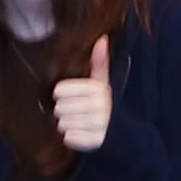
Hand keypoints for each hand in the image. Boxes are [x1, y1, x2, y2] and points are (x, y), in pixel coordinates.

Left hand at [48, 39, 112, 156]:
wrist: (121, 133)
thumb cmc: (103, 104)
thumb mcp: (102, 83)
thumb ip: (99, 62)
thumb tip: (102, 39)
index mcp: (97, 88)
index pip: (59, 91)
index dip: (62, 95)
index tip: (74, 98)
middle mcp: (100, 105)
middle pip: (59, 109)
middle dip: (65, 112)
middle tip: (78, 113)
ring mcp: (99, 124)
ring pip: (62, 124)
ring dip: (68, 125)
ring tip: (81, 123)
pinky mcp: (96, 142)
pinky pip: (68, 138)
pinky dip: (73, 138)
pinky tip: (83, 134)